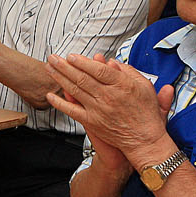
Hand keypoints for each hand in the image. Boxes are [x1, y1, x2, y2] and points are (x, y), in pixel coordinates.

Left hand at [44, 53, 173, 167]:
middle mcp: (108, 96)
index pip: (98, 70)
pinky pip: (72, 111)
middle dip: (65, 66)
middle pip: (82, 77)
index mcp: (122, 85)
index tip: (71, 56)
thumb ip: (129, 72)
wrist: (144, 140)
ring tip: (49, 69)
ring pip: (75, 90)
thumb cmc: (146, 113)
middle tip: (53, 58)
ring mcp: (98, 109)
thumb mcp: (145, 86)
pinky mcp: (92, 122)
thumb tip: (111, 62)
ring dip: (60, 78)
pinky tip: (50, 96)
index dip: (83, 62)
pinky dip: (60, 103)